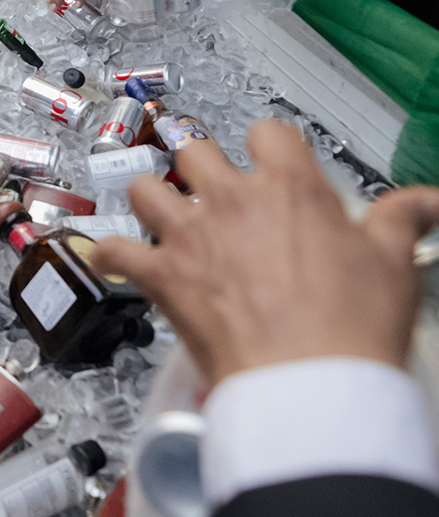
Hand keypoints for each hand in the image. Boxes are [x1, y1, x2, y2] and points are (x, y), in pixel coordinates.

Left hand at [91, 118, 438, 386]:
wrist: (308, 383)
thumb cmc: (351, 327)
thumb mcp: (392, 263)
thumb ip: (402, 219)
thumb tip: (429, 201)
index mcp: (289, 187)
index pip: (268, 132)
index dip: (269, 143)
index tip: (271, 159)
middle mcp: (232, 201)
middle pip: (196, 149)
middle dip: (200, 161)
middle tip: (210, 182)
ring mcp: (190, 236)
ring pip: (146, 188)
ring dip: (151, 197)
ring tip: (162, 211)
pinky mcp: (161, 278)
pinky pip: (113, 251)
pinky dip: (109, 253)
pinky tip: (111, 256)